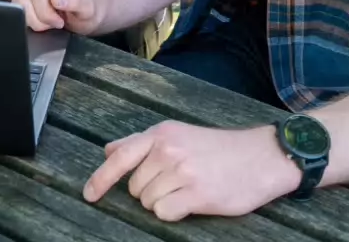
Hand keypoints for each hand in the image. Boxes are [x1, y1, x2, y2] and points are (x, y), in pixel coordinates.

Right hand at [12, 0, 101, 32]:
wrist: (79, 10)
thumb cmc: (83, 10)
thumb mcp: (87, 8)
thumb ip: (74, 0)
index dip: (46, 14)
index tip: (59, 22)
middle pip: (24, 0)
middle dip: (38, 19)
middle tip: (53, 23)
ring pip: (17, 4)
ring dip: (31, 20)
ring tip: (46, 23)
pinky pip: (14, 7)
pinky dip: (25, 18)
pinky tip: (38, 19)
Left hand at [83, 121, 301, 220]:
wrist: (259, 156)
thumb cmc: (216, 148)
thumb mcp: (177, 134)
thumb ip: (141, 143)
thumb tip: (109, 150)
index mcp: (160, 134)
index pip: (121, 157)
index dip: (101, 178)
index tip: (88, 195)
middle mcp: (167, 149)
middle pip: (135, 186)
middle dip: (148, 191)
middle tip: (175, 183)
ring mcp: (182, 171)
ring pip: (149, 202)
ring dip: (162, 203)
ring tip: (186, 191)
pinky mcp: (197, 194)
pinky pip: (165, 213)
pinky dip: (173, 213)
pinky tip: (191, 203)